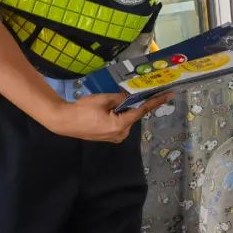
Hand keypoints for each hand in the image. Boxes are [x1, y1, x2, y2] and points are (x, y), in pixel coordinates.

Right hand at [41, 93, 172, 142]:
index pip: (141, 111)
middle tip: (123, 94)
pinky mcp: (109, 136)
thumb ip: (120, 98)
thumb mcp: (103, 99)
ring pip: (126, 118)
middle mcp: (120, 134)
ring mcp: (115, 137)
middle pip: (133, 115)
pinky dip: (118, 115)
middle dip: (131, 104)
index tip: (168, 95)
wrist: (64, 122)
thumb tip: (130, 96)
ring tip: (107, 103)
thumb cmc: (82, 110)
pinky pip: (119, 123)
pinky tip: (107, 109)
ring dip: (122, 110)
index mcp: (120, 125)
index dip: (155, 102)